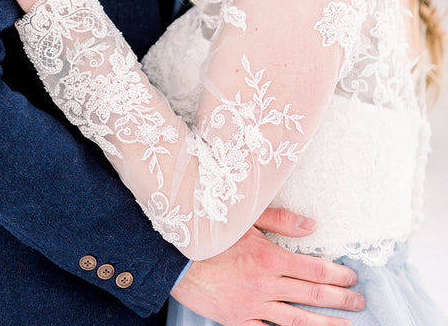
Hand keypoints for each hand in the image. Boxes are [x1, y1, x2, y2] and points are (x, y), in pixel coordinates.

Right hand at [171, 207, 363, 325]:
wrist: (173, 256)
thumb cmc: (208, 231)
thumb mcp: (244, 217)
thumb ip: (280, 221)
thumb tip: (311, 226)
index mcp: (269, 257)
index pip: (314, 269)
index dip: (337, 274)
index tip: (352, 277)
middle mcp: (265, 285)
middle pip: (311, 295)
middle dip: (340, 300)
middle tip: (359, 302)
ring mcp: (252, 307)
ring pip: (297, 321)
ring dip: (324, 324)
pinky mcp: (238, 320)